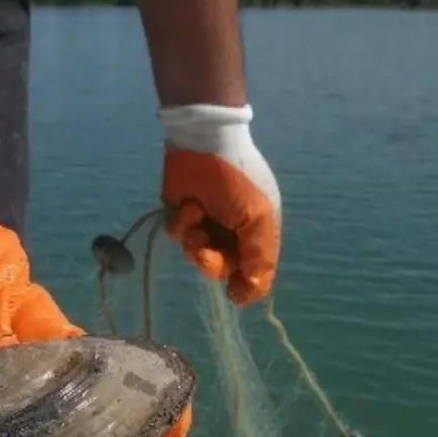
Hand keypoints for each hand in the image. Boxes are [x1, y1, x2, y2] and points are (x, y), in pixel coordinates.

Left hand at [160, 104, 282, 304]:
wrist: (203, 143)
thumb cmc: (236, 180)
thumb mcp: (257, 218)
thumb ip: (259, 257)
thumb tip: (254, 293)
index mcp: (258, 231)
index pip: (255, 271)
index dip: (245, 285)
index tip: (234, 293)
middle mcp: (233, 232)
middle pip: (224, 268)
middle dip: (214, 264)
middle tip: (205, 253)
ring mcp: (207, 224)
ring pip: (198, 255)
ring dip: (196, 241)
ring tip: (196, 219)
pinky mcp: (181, 216)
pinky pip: (178, 236)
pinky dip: (182, 223)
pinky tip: (188, 205)